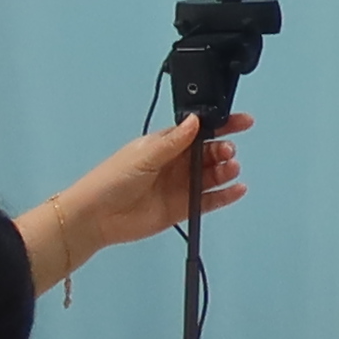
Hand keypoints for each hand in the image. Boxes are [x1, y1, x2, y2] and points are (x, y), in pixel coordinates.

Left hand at [24, 114, 248, 287]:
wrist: (95, 218)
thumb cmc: (113, 180)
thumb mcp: (144, 156)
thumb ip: (173, 141)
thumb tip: (196, 120)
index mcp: (166, 145)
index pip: (199, 131)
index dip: (222, 125)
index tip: (243, 122)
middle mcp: (177, 164)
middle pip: (209, 153)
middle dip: (223, 149)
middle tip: (227, 152)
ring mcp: (180, 187)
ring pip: (212, 176)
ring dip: (225, 171)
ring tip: (231, 170)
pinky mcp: (182, 209)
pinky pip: (209, 201)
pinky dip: (225, 196)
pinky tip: (238, 190)